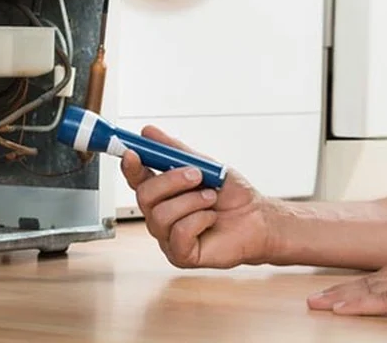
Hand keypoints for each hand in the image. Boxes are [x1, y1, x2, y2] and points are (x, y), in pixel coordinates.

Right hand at [120, 126, 275, 268]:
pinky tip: (211, 219)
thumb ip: (174, 150)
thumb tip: (148, 132)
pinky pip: (179, 234)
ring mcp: (168, 237)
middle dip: (171, 181)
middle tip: (197, 174)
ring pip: (161, 215)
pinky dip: (200, 220)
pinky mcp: (180, 255)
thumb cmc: (231, 194)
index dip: (130, 166)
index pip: (136, 179)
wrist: (256, 217)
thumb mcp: (204, 165)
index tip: (132, 153)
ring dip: (192, 201)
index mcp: (162, 193)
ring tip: (211, 198)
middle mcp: (160, 215)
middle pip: (144, 196)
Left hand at [306, 251, 386, 323]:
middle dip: (339, 290)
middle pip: (369, 281)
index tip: (333, 291)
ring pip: (370, 289)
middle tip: (312, 300)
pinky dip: (361, 303)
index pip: (382, 276)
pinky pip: (385, 301)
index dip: (356, 284)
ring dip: (341, 297)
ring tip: (317, 305)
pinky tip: (343, 309)